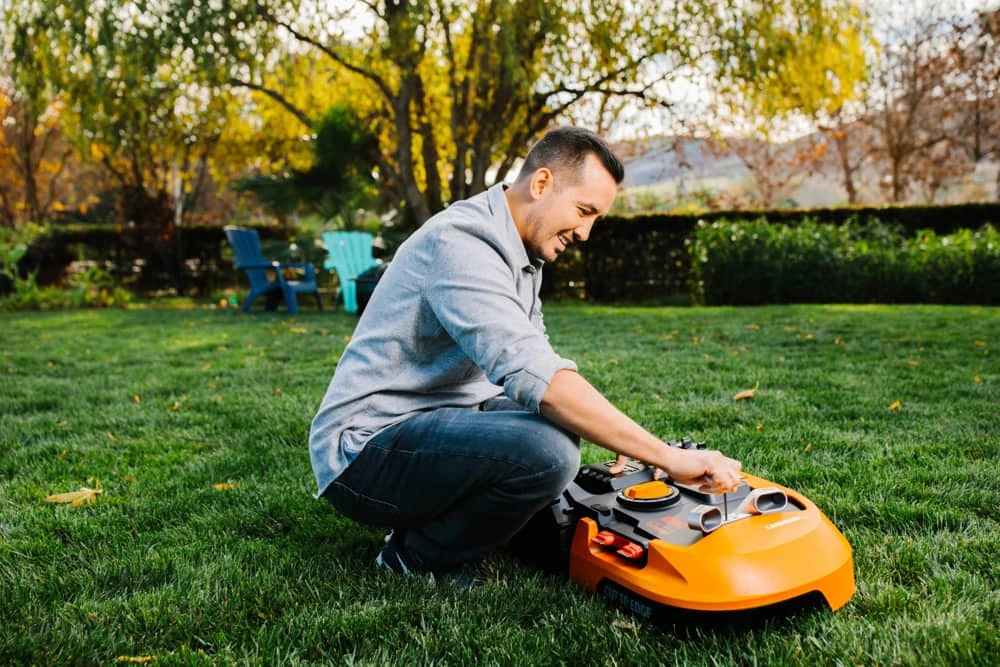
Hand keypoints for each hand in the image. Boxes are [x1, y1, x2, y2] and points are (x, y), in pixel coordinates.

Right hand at [608, 449, 741, 491]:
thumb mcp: (701, 477)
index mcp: (717, 459)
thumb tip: (728, 488)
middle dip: (726, 487)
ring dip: (719, 487)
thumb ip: (715, 480)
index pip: (736, 472)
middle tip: (710, 487)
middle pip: (737, 477)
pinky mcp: (711, 462)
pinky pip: (722, 481)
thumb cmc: (679, 468)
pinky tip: (701, 485)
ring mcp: (716, 459)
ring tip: (705, 486)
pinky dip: (712, 487)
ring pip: (731, 480)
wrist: (668, 460)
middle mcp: (719, 457)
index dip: (729, 482)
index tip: (715, 488)